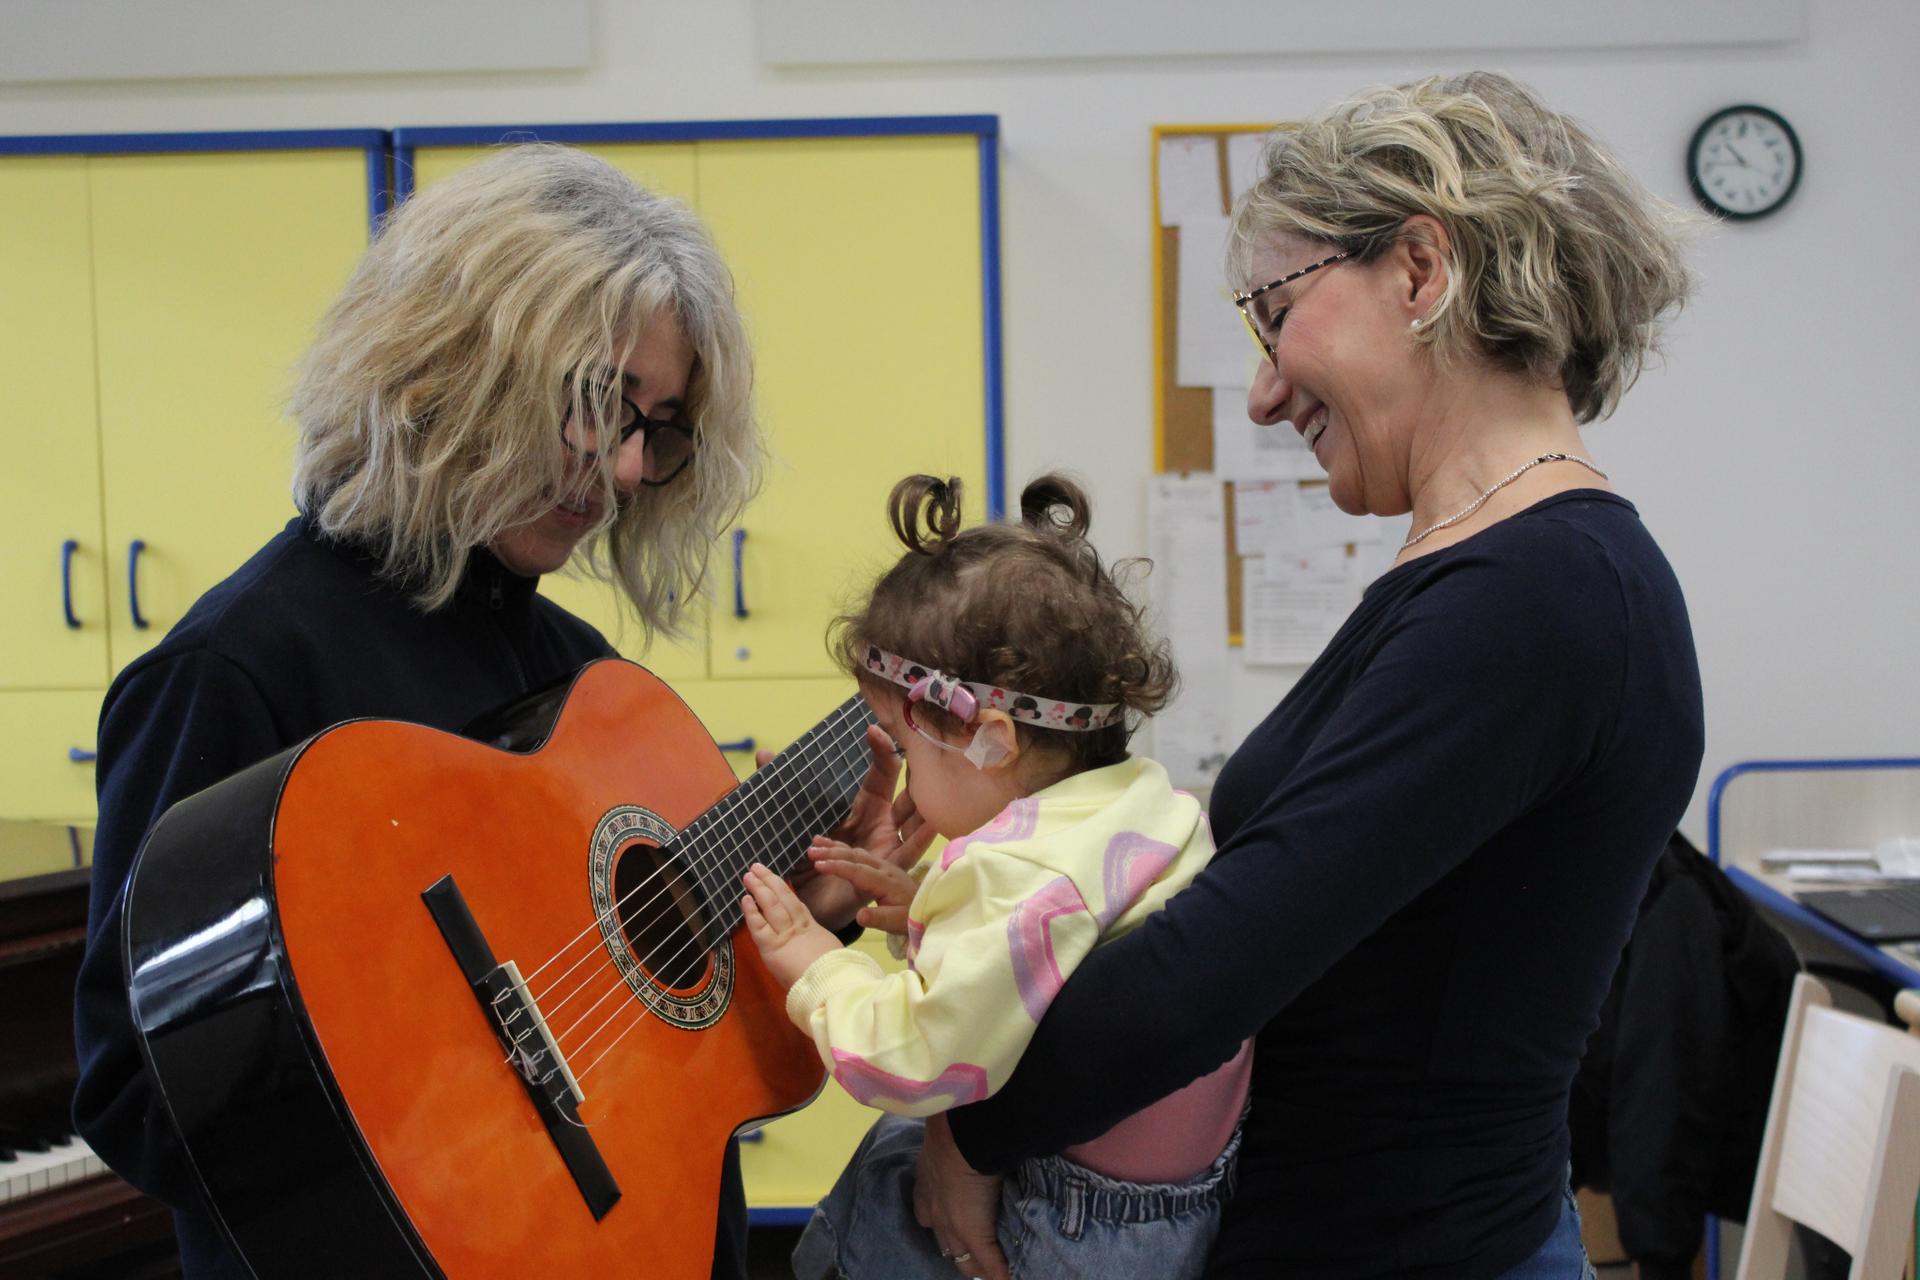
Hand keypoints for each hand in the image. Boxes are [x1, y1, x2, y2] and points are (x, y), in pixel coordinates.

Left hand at [739, 863, 838, 987]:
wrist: (831, 981)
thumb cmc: (837, 974)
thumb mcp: (834, 955)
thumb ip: (825, 950)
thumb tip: (826, 953)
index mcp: (814, 930)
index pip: (797, 907)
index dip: (785, 893)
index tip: (776, 881)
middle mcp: (799, 928)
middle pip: (783, 899)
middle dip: (770, 882)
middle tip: (758, 868)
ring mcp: (785, 935)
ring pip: (772, 906)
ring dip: (759, 888)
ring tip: (749, 875)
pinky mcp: (772, 946)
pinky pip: (759, 925)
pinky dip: (751, 911)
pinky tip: (745, 898)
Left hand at [757, 727, 931, 930]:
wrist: (809, 906)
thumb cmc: (809, 863)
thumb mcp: (793, 825)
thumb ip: (781, 790)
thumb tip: (764, 753)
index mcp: (866, 808)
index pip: (882, 772)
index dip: (881, 749)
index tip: (873, 729)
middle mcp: (883, 825)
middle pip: (907, 793)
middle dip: (918, 775)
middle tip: (925, 754)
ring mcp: (888, 848)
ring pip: (914, 822)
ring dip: (926, 804)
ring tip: (934, 783)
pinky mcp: (886, 872)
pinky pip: (905, 855)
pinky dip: (919, 840)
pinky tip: (930, 825)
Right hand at [809, 838, 917, 935]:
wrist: (929, 909)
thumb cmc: (911, 918)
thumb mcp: (896, 923)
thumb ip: (878, 919)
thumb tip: (859, 917)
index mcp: (885, 881)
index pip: (858, 871)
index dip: (838, 866)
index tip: (819, 864)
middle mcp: (883, 868)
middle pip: (855, 856)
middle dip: (832, 852)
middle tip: (811, 851)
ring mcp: (883, 865)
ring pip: (856, 852)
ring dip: (835, 847)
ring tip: (815, 842)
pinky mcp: (881, 866)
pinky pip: (859, 854)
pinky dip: (843, 848)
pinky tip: (830, 845)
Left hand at [914, 1113, 1008, 1279]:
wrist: (963, 1136)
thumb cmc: (956, 1129)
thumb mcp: (949, 1140)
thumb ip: (957, 1148)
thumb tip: (976, 1136)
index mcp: (926, 1187)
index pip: (929, 1218)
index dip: (944, 1226)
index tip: (956, 1228)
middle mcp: (933, 1212)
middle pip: (945, 1245)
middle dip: (960, 1251)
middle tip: (978, 1252)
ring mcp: (953, 1228)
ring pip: (964, 1260)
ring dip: (979, 1264)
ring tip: (998, 1266)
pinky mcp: (974, 1236)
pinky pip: (990, 1266)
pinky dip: (1001, 1275)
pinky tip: (1012, 1277)